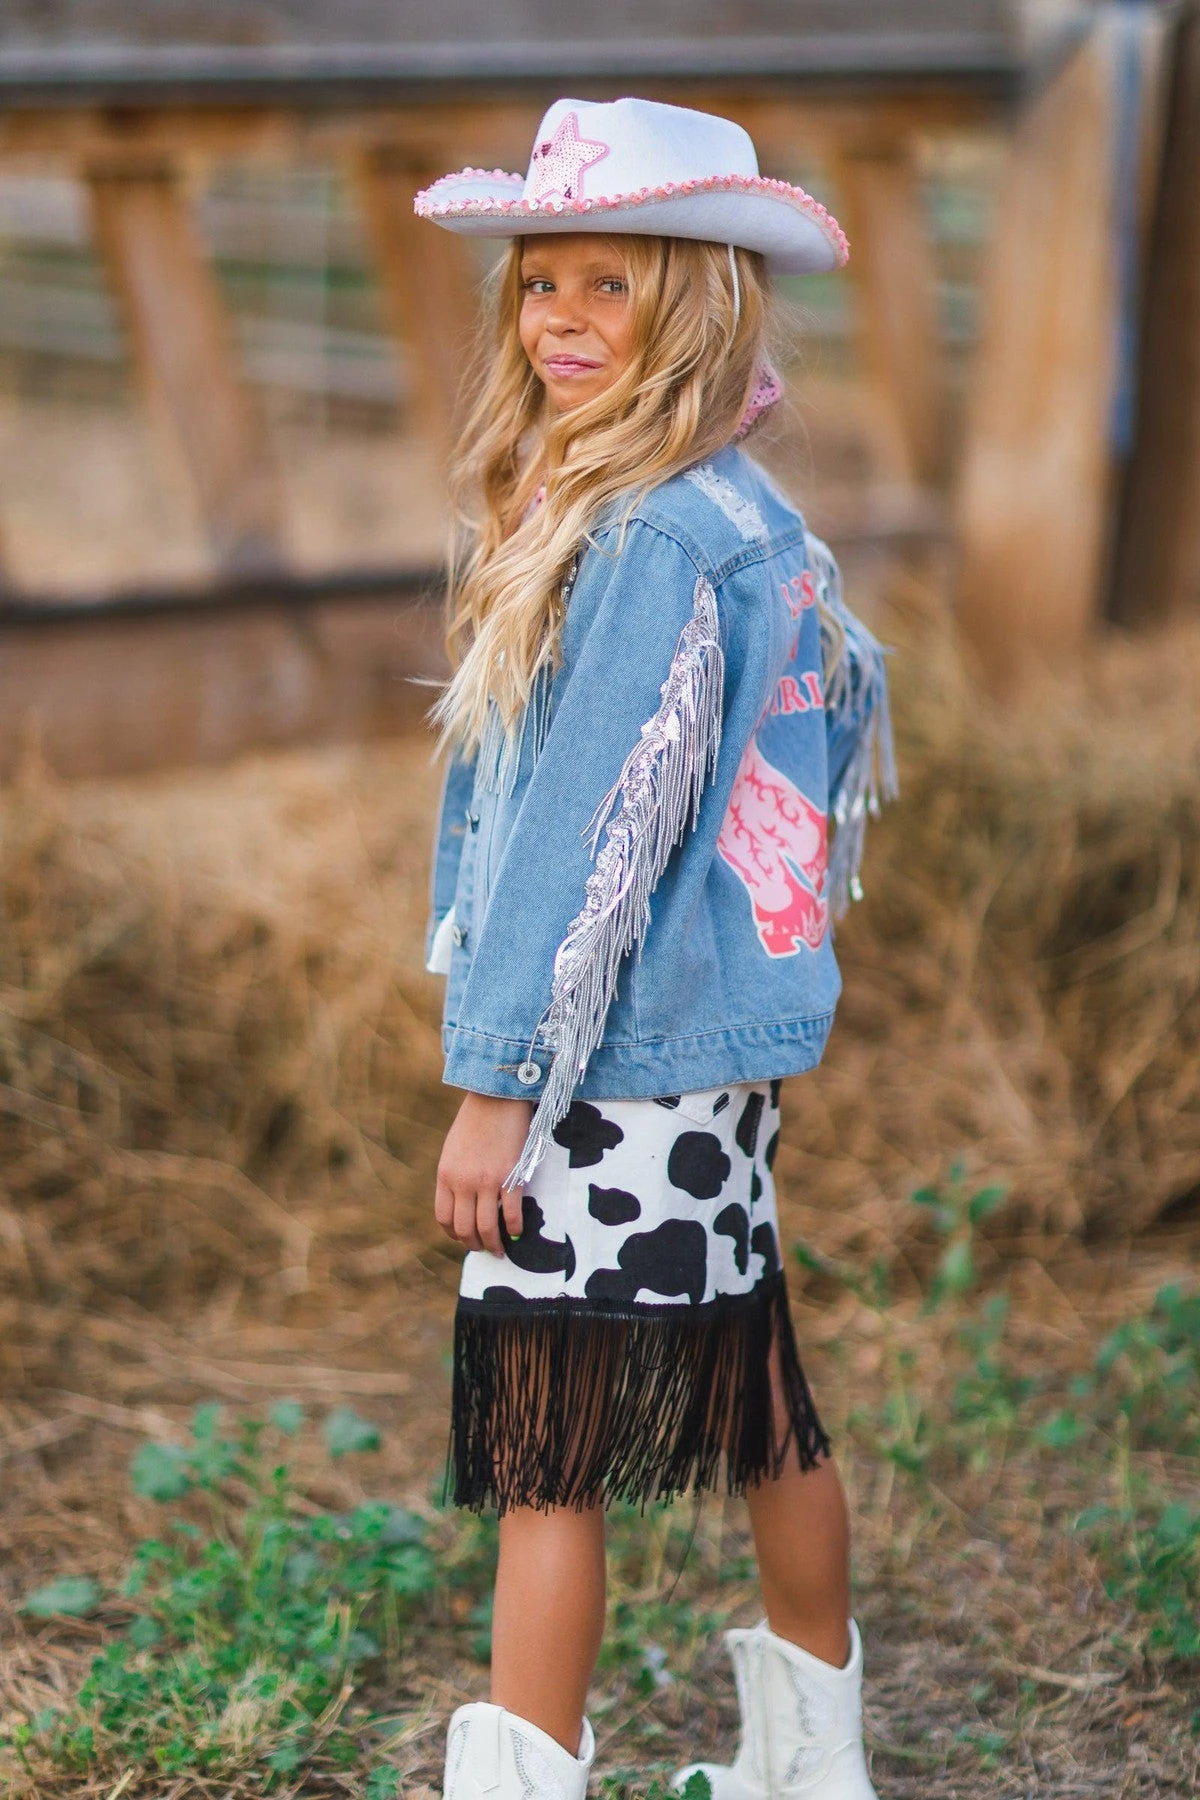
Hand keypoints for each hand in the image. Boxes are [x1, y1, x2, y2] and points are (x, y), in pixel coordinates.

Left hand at [435, 1092, 533, 1255]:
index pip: (444, 1218)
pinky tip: (518, 1231)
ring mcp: (486, 1181)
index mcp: (445, 1175)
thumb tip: (463, 1202)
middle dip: (475, 1244)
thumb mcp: (453, 1149)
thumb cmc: (476, 1120)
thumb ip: (455, 1176)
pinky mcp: (510, 1177)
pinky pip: (512, 1213)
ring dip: (494, 1244)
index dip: (454, 1234)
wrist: (497, 1097)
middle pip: (465, 1228)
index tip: (465, 1238)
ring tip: (500, 1249)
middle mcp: (463, 1182)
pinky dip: (515, 1228)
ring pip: (487, 1227)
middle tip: (486, 1249)